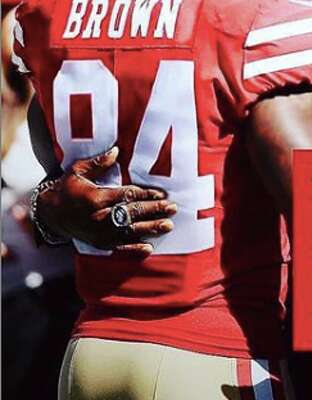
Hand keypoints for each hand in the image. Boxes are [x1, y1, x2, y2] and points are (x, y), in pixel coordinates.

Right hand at [36, 146, 177, 254]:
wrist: (49, 214)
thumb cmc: (66, 189)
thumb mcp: (77, 172)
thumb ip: (98, 163)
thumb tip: (116, 151)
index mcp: (96, 198)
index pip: (127, 195)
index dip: (146, 194)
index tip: (162, 194)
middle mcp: (100, 216)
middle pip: (133, 213)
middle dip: (154, 210)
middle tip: (173, 208)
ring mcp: (100, 232)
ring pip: (130, 230)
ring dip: (150, 228)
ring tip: (168, 226)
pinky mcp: (98, 243)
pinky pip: (118, 247)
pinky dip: (133, 248)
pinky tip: (148, 248)